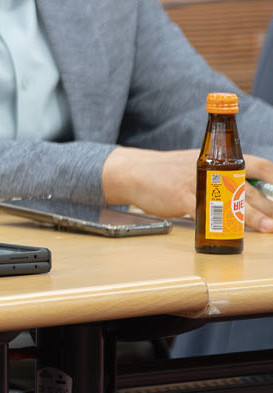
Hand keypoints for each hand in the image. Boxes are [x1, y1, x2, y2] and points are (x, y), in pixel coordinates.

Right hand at [101, 147, 272, 230]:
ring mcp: (199, 182)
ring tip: (270, 228)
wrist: (134, 172)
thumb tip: (251, 196)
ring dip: (255, 217)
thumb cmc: (169, 172)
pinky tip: (235, 233)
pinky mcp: (184, 197)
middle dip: (270, 206)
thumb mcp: (199, 166)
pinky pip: (209, 212)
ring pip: (234, 201)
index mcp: (220, 159)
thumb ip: (223, 178)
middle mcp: (213, 168)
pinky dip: (224, 224)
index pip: (260, 165)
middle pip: (251, 188)